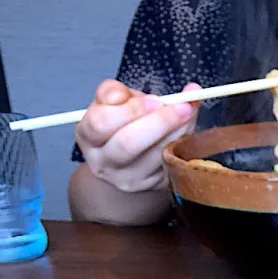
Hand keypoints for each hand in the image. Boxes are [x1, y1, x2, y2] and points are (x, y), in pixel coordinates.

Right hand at [75, 79, 200, 194]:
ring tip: (189, 111)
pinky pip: (170, 164)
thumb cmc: (118, 122)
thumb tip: (155, 95)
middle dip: (158, 122)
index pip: (102, 123)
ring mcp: (129, 179)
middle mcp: (104, 163)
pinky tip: (189, 128)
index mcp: (88, 136)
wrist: (124, 160)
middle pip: (128, 144)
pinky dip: (184, 143)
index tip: (155, 100)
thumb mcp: (111, 101)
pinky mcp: (152, 187)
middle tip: (183, 106)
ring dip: (178, 131)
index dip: (130, 110)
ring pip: (155, 156)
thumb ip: (122, 91)